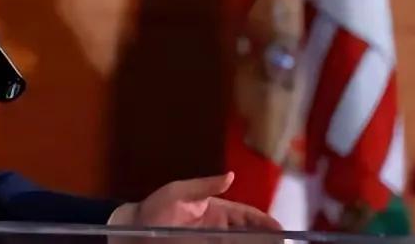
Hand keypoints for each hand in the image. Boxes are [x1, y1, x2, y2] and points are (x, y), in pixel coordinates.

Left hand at [109, 172, 280, 230]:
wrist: (134, 229)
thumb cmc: (156, 208)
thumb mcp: (179, 192)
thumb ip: (205, 186)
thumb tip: (230, 176)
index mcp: (216, 210)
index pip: (246, 216)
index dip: (263, 222)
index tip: (279, 230)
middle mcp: (217, 228)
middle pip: (247, 235)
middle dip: (263, 238)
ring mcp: (210, 241)